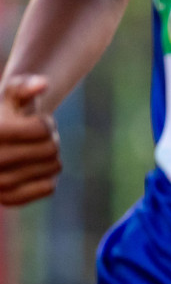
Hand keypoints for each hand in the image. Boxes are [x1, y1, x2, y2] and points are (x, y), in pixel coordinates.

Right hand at [0, 76, 61, 206]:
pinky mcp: (8, 199)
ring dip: (51, 156)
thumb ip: (24, 85)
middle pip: (51, 148)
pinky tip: (32, 168)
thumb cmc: (4, 113)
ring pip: (54, 167)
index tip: (34, 121)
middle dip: (50, 138)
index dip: (45, 122)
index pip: (42, 128)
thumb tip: (42, 84)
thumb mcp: (10, 95)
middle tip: (36, 137)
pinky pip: (48, 187)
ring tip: (32, 151)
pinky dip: (47, 176)